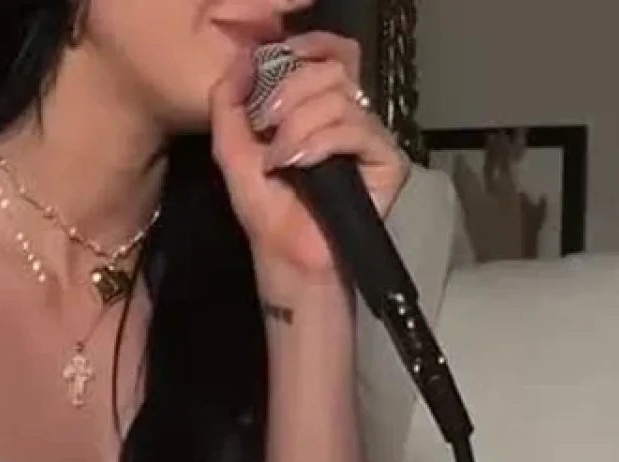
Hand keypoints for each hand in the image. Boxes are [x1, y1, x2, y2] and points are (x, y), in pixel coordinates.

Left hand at [210, 31, 410, 292]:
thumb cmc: (267, 211)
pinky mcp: (389, 164)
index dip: (311, 46)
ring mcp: (373, 141)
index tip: (281, 58)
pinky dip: (322, 142)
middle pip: (333, 71)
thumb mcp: (233, 148)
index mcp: (322, 108)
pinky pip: (358, 130)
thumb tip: (241, 59)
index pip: (333, 55)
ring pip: (341, 100)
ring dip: (300, 126)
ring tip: (280, 161)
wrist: (286, 259)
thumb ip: (229, 101)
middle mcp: (352, 119)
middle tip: (267, 128)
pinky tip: (301, 165)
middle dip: (291, 93)